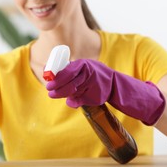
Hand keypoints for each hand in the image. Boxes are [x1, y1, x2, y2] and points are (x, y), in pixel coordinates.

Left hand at [46, 59, 164, 125]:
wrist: (118, 85)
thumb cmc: (96, 76)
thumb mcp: (85, 68)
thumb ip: (71, 70)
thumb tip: (50, 72)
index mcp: (85, 64)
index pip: (67, 70)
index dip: (56, 77)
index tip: (49, 82)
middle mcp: (90, 73)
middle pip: (69, 82)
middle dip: (57, 88)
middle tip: (50, 92)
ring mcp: (94, 85)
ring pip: (74, 92)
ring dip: (65, 95)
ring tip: (57, 95)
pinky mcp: (97, 96)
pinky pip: (82, 100)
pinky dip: (75, 101)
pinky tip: (72, 101)